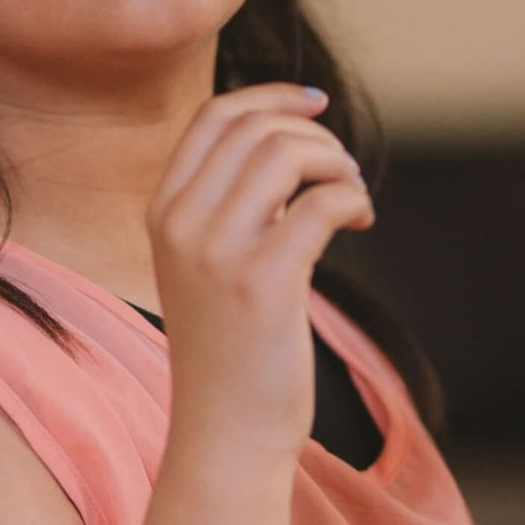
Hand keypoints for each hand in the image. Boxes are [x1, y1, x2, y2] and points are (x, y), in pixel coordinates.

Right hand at [147, 83, 373, 463]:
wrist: (224, 428)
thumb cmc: (227, 340)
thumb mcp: (201, 258)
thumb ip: (226, 198)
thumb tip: (289, 136)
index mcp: (163, 209)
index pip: (213, 117)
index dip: (269, 95)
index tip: (315, 102)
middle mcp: (181, 222)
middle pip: (255, 128)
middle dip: (313, 134)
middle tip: (342, 169)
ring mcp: (216, 252)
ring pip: (286, 153)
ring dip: (336, 161)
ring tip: (353, 193)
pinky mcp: (262, 283)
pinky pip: (320, 204)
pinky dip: (351, 197)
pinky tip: (361, 218)